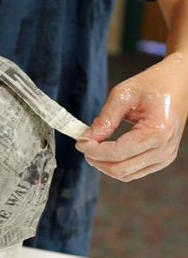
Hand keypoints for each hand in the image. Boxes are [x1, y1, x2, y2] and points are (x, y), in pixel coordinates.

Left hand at [75, 53, 187, 180]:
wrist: (178, 83)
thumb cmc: (153, 84)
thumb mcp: (124, 94)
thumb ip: (105, 119)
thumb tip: (86, 138)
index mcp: (157, 131)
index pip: (118, 152)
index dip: (94, 150)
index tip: (80, 141)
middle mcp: (164, 149)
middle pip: (121, 168)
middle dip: (97, 160)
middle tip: (83, 145)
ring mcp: (165, 157)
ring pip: (126, 175)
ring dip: (105, 165)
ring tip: (93, 148)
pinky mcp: (162, 160)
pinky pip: (134, 172)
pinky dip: (117, 165)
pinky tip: (106, 151)